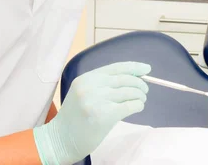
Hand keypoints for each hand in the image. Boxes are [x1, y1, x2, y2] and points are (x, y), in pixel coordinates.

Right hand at [33, 62, 150, 164]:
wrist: (61, 140)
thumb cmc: (76, 117)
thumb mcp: (84, 93)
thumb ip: (104, 83)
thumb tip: (135, 76)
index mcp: (86, 78)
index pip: (116, 67)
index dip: (134, 67)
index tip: (147, 69)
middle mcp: (91, 86)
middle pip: (126, 79)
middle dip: (140, 84)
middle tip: (145, 91)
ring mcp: (97, 100)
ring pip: (130, 92)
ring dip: (140, 96)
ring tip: (140, 100)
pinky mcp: (105, 115)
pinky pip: (130, 105)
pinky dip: (138, 105)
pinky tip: (137, 107)